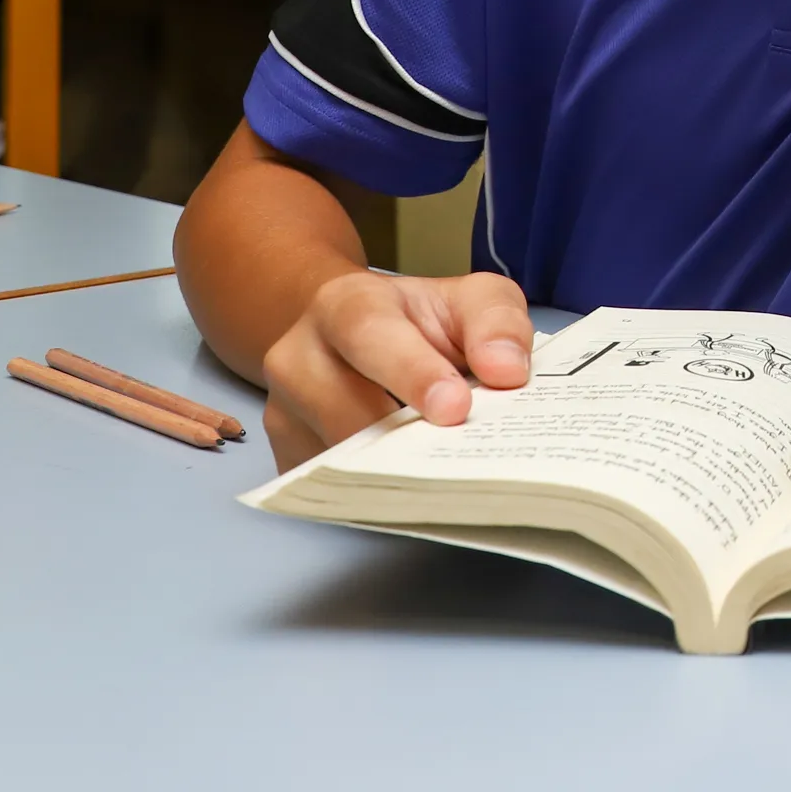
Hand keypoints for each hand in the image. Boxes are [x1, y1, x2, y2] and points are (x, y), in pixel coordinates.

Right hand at [260, 269, 534, 468]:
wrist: (361, 334)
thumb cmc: (421, 321)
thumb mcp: (471, 300)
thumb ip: (497, 322)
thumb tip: (506, 372)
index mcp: (344, 304)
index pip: (369, 334)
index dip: (410, 372)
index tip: (455, 408)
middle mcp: (299, 355)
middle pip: (344, 409)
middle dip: (405, 438)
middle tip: (460, 457)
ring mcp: (284, 411)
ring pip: (336, 457)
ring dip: (394, 471)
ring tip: (446, 472)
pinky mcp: (287, 455)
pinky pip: (331, 486)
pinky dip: (378, 491)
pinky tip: (419, 486)